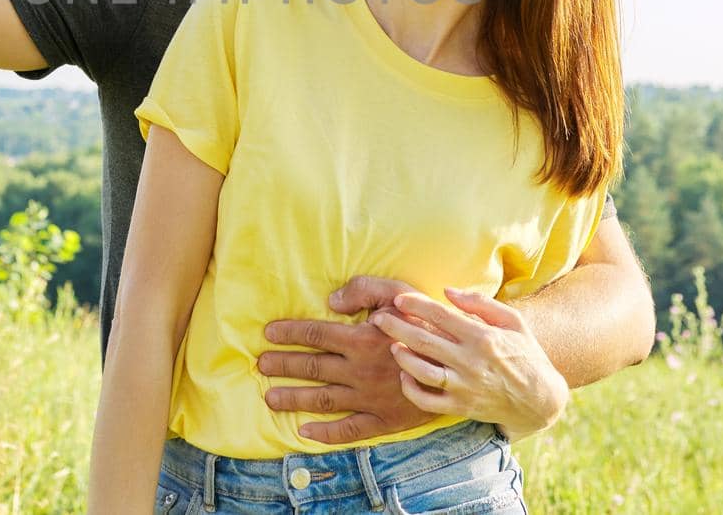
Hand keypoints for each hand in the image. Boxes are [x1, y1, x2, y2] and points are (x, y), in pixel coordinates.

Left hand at [256, 276, 436, 444]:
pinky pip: (349, 429)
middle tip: (260, 365)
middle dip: (283, 365)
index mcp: (362, 339)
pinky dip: (325, 432)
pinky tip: (303, 430)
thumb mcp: (400, 292)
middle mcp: (361, 370)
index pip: (315, 335)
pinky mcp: (383, 420)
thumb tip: (331, 300)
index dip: (289, 333)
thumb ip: (364, 289)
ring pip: (323, 399)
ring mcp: (370, 398)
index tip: (268, 333)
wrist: (462, 362)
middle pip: (312, 368)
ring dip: (293, 398)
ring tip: (269, 397)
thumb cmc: (429, 322)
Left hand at [374, 287, 569, 439]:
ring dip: (402, 357)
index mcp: (482, 336)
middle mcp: (471, 361)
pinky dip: (411, 389)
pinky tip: (404, 376)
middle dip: (396, 327)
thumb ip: (479, 303)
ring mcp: (465, 387)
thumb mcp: (512, 321)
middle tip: (378, 318)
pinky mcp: (461, 408)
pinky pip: (428, 400)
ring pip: (422, 371)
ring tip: (392, 346)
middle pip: (423, 341)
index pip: (440, 315)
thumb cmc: (524, 353)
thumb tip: (447, 291)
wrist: (540, 400)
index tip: (398, 299)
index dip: (416, 305)